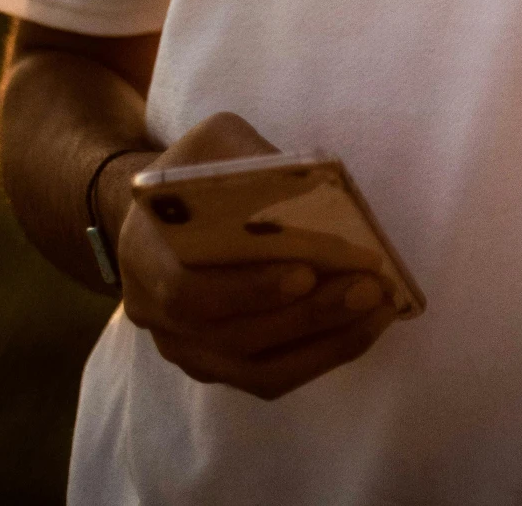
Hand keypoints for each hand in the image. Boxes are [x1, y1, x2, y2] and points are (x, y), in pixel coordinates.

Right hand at [110, 111, 397, 399]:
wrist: (166, 213)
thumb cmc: (194, 170)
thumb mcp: (212, 143)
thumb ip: (247, 160)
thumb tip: (310, 187)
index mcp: (143, 255)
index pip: (188, 293)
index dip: (247, 291)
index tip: (307, 272)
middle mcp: (156, 317)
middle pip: (234, 337)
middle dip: (307, 315)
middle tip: (367, 288)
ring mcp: (186, 350)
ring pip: (257, 369)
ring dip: (325, 342)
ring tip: (378, 309)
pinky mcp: (218, 365)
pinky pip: (270, 377)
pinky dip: (320, 356)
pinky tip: (362, 327)